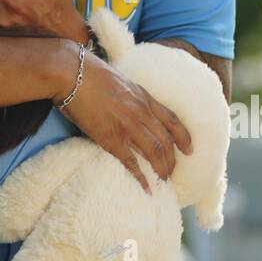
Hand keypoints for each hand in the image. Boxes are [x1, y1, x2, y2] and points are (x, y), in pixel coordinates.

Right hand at [58, 49, 192, 191]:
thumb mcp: (120, 82)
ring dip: (162, 170)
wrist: (71, 73)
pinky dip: (141, 178)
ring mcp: (128, 126)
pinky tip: (147, 188)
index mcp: (144, 97)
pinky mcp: (111, 138)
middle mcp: (141, 112)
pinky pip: (131, 162)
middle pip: (166, 141)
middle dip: (172, 160)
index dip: (184, 137)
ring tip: (164, 182)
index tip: (190, 150)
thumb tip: (128, 108)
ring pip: (155, 153)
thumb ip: (129, 97)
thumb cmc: (89, 74)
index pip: (172, 120)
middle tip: (172, 173)